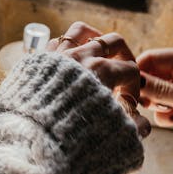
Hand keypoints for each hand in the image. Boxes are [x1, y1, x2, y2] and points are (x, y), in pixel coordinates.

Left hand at [47, 21, 150, 137]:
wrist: (29, 142)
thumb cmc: (71, 139)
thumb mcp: (110, 134)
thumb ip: (132, 127)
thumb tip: (143, 125)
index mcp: (102, 72)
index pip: (131, 70)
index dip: (135, 86)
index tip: (129, 102)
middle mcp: (81, 57)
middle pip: (113, 41)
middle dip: (124, 56)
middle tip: (124, 72)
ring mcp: (58, 56)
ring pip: (81, 31)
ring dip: (95, 39)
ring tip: (99, 53)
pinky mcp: (38, 61)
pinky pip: (55, 41)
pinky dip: (67, 47)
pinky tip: (70, 61)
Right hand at [137, 45, 172, 126]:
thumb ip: (162, 90)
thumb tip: (135, 81)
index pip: (152, 58)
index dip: (138, 72)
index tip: (129, 89)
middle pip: (152, 76)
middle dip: (149, 93)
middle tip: (151, 106)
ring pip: (158, 93)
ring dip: (160, 106)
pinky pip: (167, 106)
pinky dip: (169, 114)